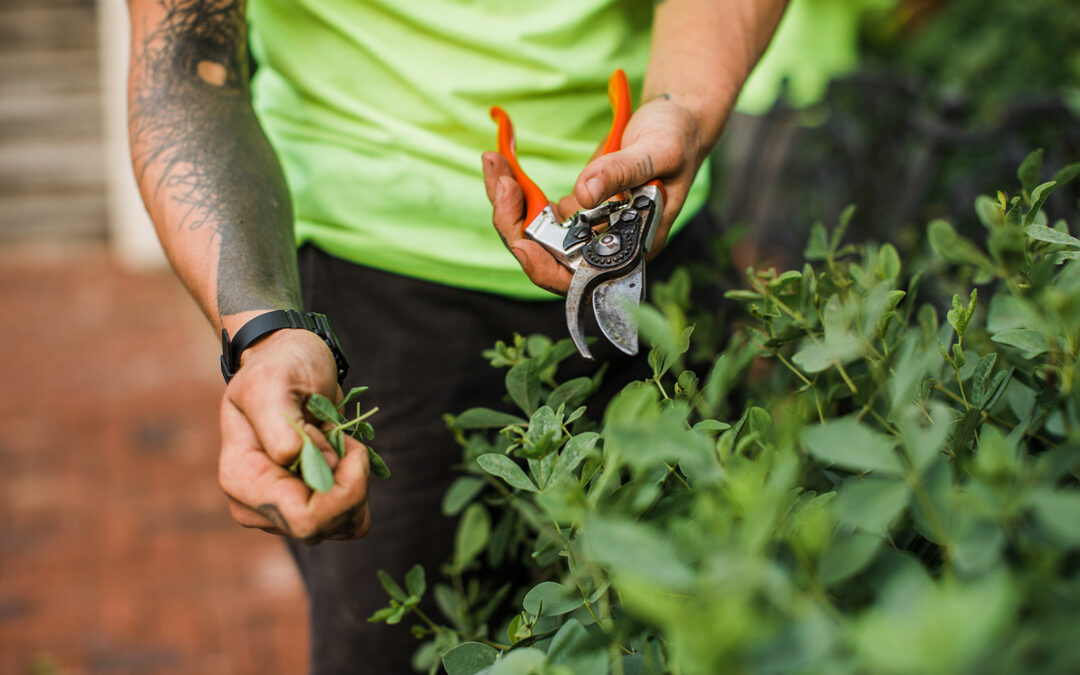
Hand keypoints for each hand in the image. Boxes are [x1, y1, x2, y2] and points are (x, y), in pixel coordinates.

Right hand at [217, 327, 370, 543]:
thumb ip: (280, 424)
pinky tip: (344, 458)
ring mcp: (281, 511)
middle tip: (346, 440)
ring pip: (341, 526)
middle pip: (323, 526)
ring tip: (340, 443)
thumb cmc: (279, 368)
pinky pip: (349, 520)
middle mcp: (256, 505)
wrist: (289, 364)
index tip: (349, 446)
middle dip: (351, 484)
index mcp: (242, 478)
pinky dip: (357, 489)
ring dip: (355, 484)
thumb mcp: (273, 382)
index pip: (304, 518)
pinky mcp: (307, 509)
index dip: (341, 490)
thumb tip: (293, 460)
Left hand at [483, 96, 706, 293]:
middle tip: (501, 180)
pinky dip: (515, 188)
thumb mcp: (658, 150)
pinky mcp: (576, 210)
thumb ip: (621, 171)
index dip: (545, 268)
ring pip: (533, 235)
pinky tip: (501, 161)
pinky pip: (535, 211)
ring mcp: (588, 230)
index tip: (521, 243)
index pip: (580, 277)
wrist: (677, 121)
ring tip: (494, 161)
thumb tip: (582, 194)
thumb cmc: (678, 138)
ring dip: (506, 202)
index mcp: (631, 247)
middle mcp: (605, 247)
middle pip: (545, 257)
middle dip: (513, 223)